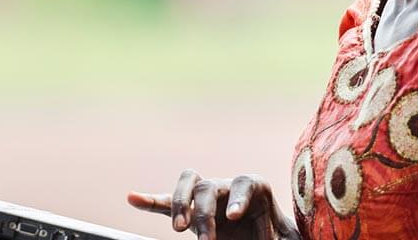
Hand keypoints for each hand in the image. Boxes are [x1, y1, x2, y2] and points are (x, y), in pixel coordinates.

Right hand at [127, 170, 299, 239]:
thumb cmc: (275, 237)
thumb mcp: (285, 239)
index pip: (245, 183)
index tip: (234, 217)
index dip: (239, 197)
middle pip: (211, 186)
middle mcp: (228, 188)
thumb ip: (283, 239)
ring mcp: (206, 197)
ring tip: (179, 228)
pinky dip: (150, 200)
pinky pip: (166, 202)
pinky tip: (132, 197)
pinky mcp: (189, 211)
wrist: (262, 238)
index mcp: (255, 189)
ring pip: (188, 185)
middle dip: (205, 214)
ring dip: (180, 204)